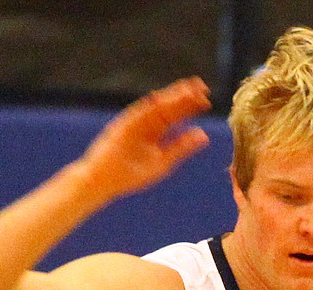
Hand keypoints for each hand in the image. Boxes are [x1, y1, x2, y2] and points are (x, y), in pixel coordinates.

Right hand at [78, 78, 210, 204]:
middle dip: (184, 98)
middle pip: (169, 107)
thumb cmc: (132, 175)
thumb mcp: (163, 161)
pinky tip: (163, 99)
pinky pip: (138, 112)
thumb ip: (182, 147)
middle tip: (203, 88)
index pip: (177, 116)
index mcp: (157, 132)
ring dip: (171, 97)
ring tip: (188, 89)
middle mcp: (148, 124)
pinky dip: (149, 106)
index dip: (191, 108)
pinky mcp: (123, 124)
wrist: (106, 180)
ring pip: (156, 106)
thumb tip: (203, 135)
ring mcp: (136, 122)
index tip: (207, 101)